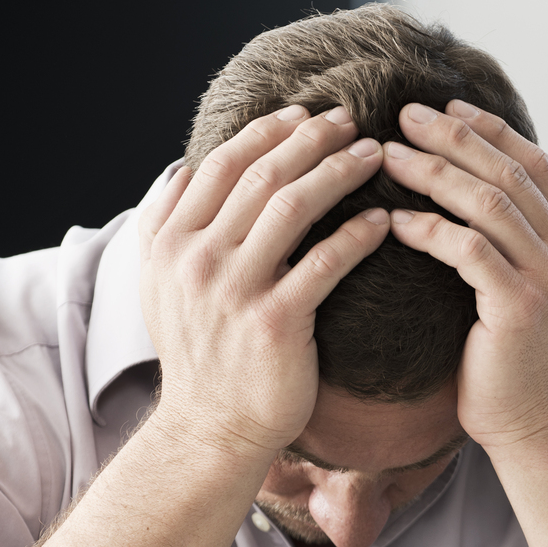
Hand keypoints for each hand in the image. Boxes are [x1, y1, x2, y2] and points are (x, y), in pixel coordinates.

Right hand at [138, 105, 390, 456]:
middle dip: (311, 138)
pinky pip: (325, 262)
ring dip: (339, 171)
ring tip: (375, 155)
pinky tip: (386, 219)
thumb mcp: (161, 287)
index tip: (304, 115)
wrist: (211, 431)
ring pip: (293, 206)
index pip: (221, 164)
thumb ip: (167, 227)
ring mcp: (234, 290)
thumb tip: (183, 169)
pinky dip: (358, 234)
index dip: (267, 132)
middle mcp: (196, 258)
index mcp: (169, 241)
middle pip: (261, 174)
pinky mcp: (275, 323)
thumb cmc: (201, 358)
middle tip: (352, 120)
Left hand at [380, 100, 547, 449]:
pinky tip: (394, 219)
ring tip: (389, 154)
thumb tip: (478, 195)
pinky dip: (429, 228)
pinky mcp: (520, 307)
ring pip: (489, 203)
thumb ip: (520, 244)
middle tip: (404, 115)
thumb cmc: (518, 364)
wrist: (536, 430)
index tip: (445, 109)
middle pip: (510, 172)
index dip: (490, 130)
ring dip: (434, 172)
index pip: (535, 164)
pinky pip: (468, 250)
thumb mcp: (531, 292)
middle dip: (454, 137)